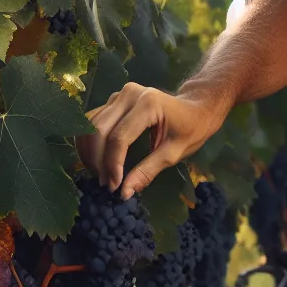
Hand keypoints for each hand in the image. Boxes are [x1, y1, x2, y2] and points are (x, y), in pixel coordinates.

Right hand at [76, 83, 225, 199]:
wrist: (196, 107)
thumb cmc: (191, 128)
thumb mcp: (174, 153)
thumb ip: (148, 171)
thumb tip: (124, 193)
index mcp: (148, 104)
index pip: (119, 138)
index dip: (112, 164)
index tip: (114, 187)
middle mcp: (130, 94)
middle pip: (99, 130)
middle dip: (98, 160)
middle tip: (105, 184)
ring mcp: (119, 94)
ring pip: (91, 124)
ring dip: (90, 152)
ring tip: (99, 174)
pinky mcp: (114, 99)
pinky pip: (93, 120)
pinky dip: (90, 141)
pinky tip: (96, 160)